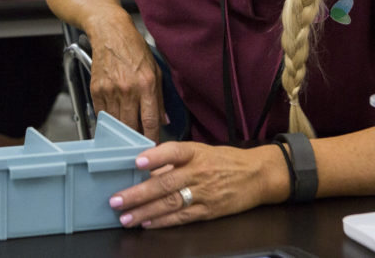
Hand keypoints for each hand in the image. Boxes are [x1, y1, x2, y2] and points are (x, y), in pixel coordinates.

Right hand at [88, 18, 164, 141]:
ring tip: (126, 136)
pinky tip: (113, 121)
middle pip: (130, 126)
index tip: (153, 148)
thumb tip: (163, 120)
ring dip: (121, 132)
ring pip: (115, 123)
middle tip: (139, 146)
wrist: (110, 34)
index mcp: (146, 85)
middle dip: (135, 138)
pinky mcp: (96, 89)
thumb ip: (159, 97)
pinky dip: (108, 120)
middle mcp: (127, 89)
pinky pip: (102, 114)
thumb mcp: (155, 71)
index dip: (151, 138)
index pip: (149, 121)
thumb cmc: (134, 49)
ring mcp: (110, 90)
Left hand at [109, 142, 285, 227]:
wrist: (258, 175)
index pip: (173, 152)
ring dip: (145, 212)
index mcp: (195, 152)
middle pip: (165, 183)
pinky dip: (164, 221)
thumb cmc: (224, 160)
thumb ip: (173, 159)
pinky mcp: (209, 211)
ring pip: (170, 203)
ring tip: (126, 218)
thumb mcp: (200, 151)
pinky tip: (148, 223)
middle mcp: (198, 172)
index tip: (137, 161)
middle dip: (138, 194)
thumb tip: (143, 167)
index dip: (155, 156)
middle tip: (116, 200)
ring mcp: (204, 193)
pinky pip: (183, 217)